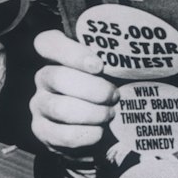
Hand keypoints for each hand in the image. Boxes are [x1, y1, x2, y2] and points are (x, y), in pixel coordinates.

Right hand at [30, 30, 118, 151]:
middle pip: (58, 77)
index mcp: (57, 55)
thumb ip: (115, 58)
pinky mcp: (42, 131)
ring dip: (92, 113)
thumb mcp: (113, 70)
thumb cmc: (110, 90)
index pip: (47, 43)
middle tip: (115, 96)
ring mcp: (39, 104)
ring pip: (60, 108)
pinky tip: (100, 131)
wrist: (104, 129)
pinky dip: (87, 134)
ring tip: (110, 114)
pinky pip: (63, 134)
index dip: (71, 52)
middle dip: (93, 89)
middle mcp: (44, 77)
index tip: (99, 66)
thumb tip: (138, 51)